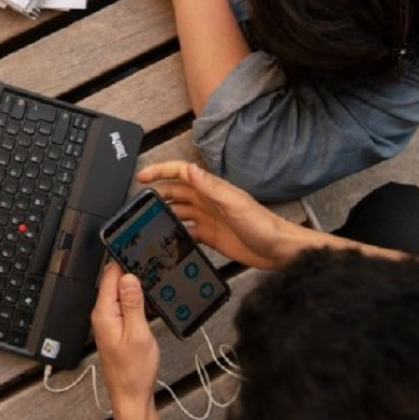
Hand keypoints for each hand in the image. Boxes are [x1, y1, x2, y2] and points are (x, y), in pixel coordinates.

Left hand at [91, 263, 165, 419]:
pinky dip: (133, 298)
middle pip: (113, 281)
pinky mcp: (115, 327)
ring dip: (132, 284)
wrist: (131, 395)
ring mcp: (107, 321)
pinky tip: (144, 298)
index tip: (137, 251)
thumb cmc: (134, 371)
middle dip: (129, 270)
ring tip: (149, 277)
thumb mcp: (138, 334)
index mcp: (104, 313)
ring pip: (119, 292)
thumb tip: (129, 278)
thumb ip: (133, 304)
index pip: (109, 275)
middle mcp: (102, 315)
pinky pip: (122, 304)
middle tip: (148, 261)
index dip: (124, 261)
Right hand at [137, 161, 311, 268]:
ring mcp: (208, 218)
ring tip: (147, 220)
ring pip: (179, 211)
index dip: (160, 171)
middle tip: (138, 201)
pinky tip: (167, 239)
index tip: (143, 177)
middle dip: (157, 192)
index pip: (180, 172)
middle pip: (175, 191)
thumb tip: (189, 169)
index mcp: (212, 189)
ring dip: (164, 213)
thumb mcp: (235, 204)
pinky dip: (176, 233)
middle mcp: (208, 201)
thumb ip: (211, 186)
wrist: (280, 251)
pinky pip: (187, 231)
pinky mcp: (210, 236)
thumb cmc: (264, 225)